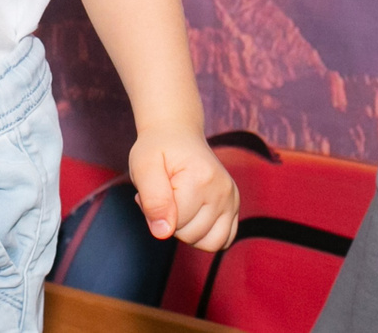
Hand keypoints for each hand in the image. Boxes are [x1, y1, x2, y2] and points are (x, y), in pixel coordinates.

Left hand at [128, 126, 239, 251]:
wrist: (176, 134)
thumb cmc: (158, 150)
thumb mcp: (143, 167)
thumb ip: (152, 200)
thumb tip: (163, 233)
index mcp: (201, 179)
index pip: (175, 223)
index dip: (155, 212)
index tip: (152, 190)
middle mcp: (223, 191)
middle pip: (192, 235)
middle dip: (170, 222)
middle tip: (163, 195)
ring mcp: (232, 199)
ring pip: (209, 243)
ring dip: (188, 232)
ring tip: (177, 206)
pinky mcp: (234, 206)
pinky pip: (223, 240)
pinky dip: (204, 235)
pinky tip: (192, 214)